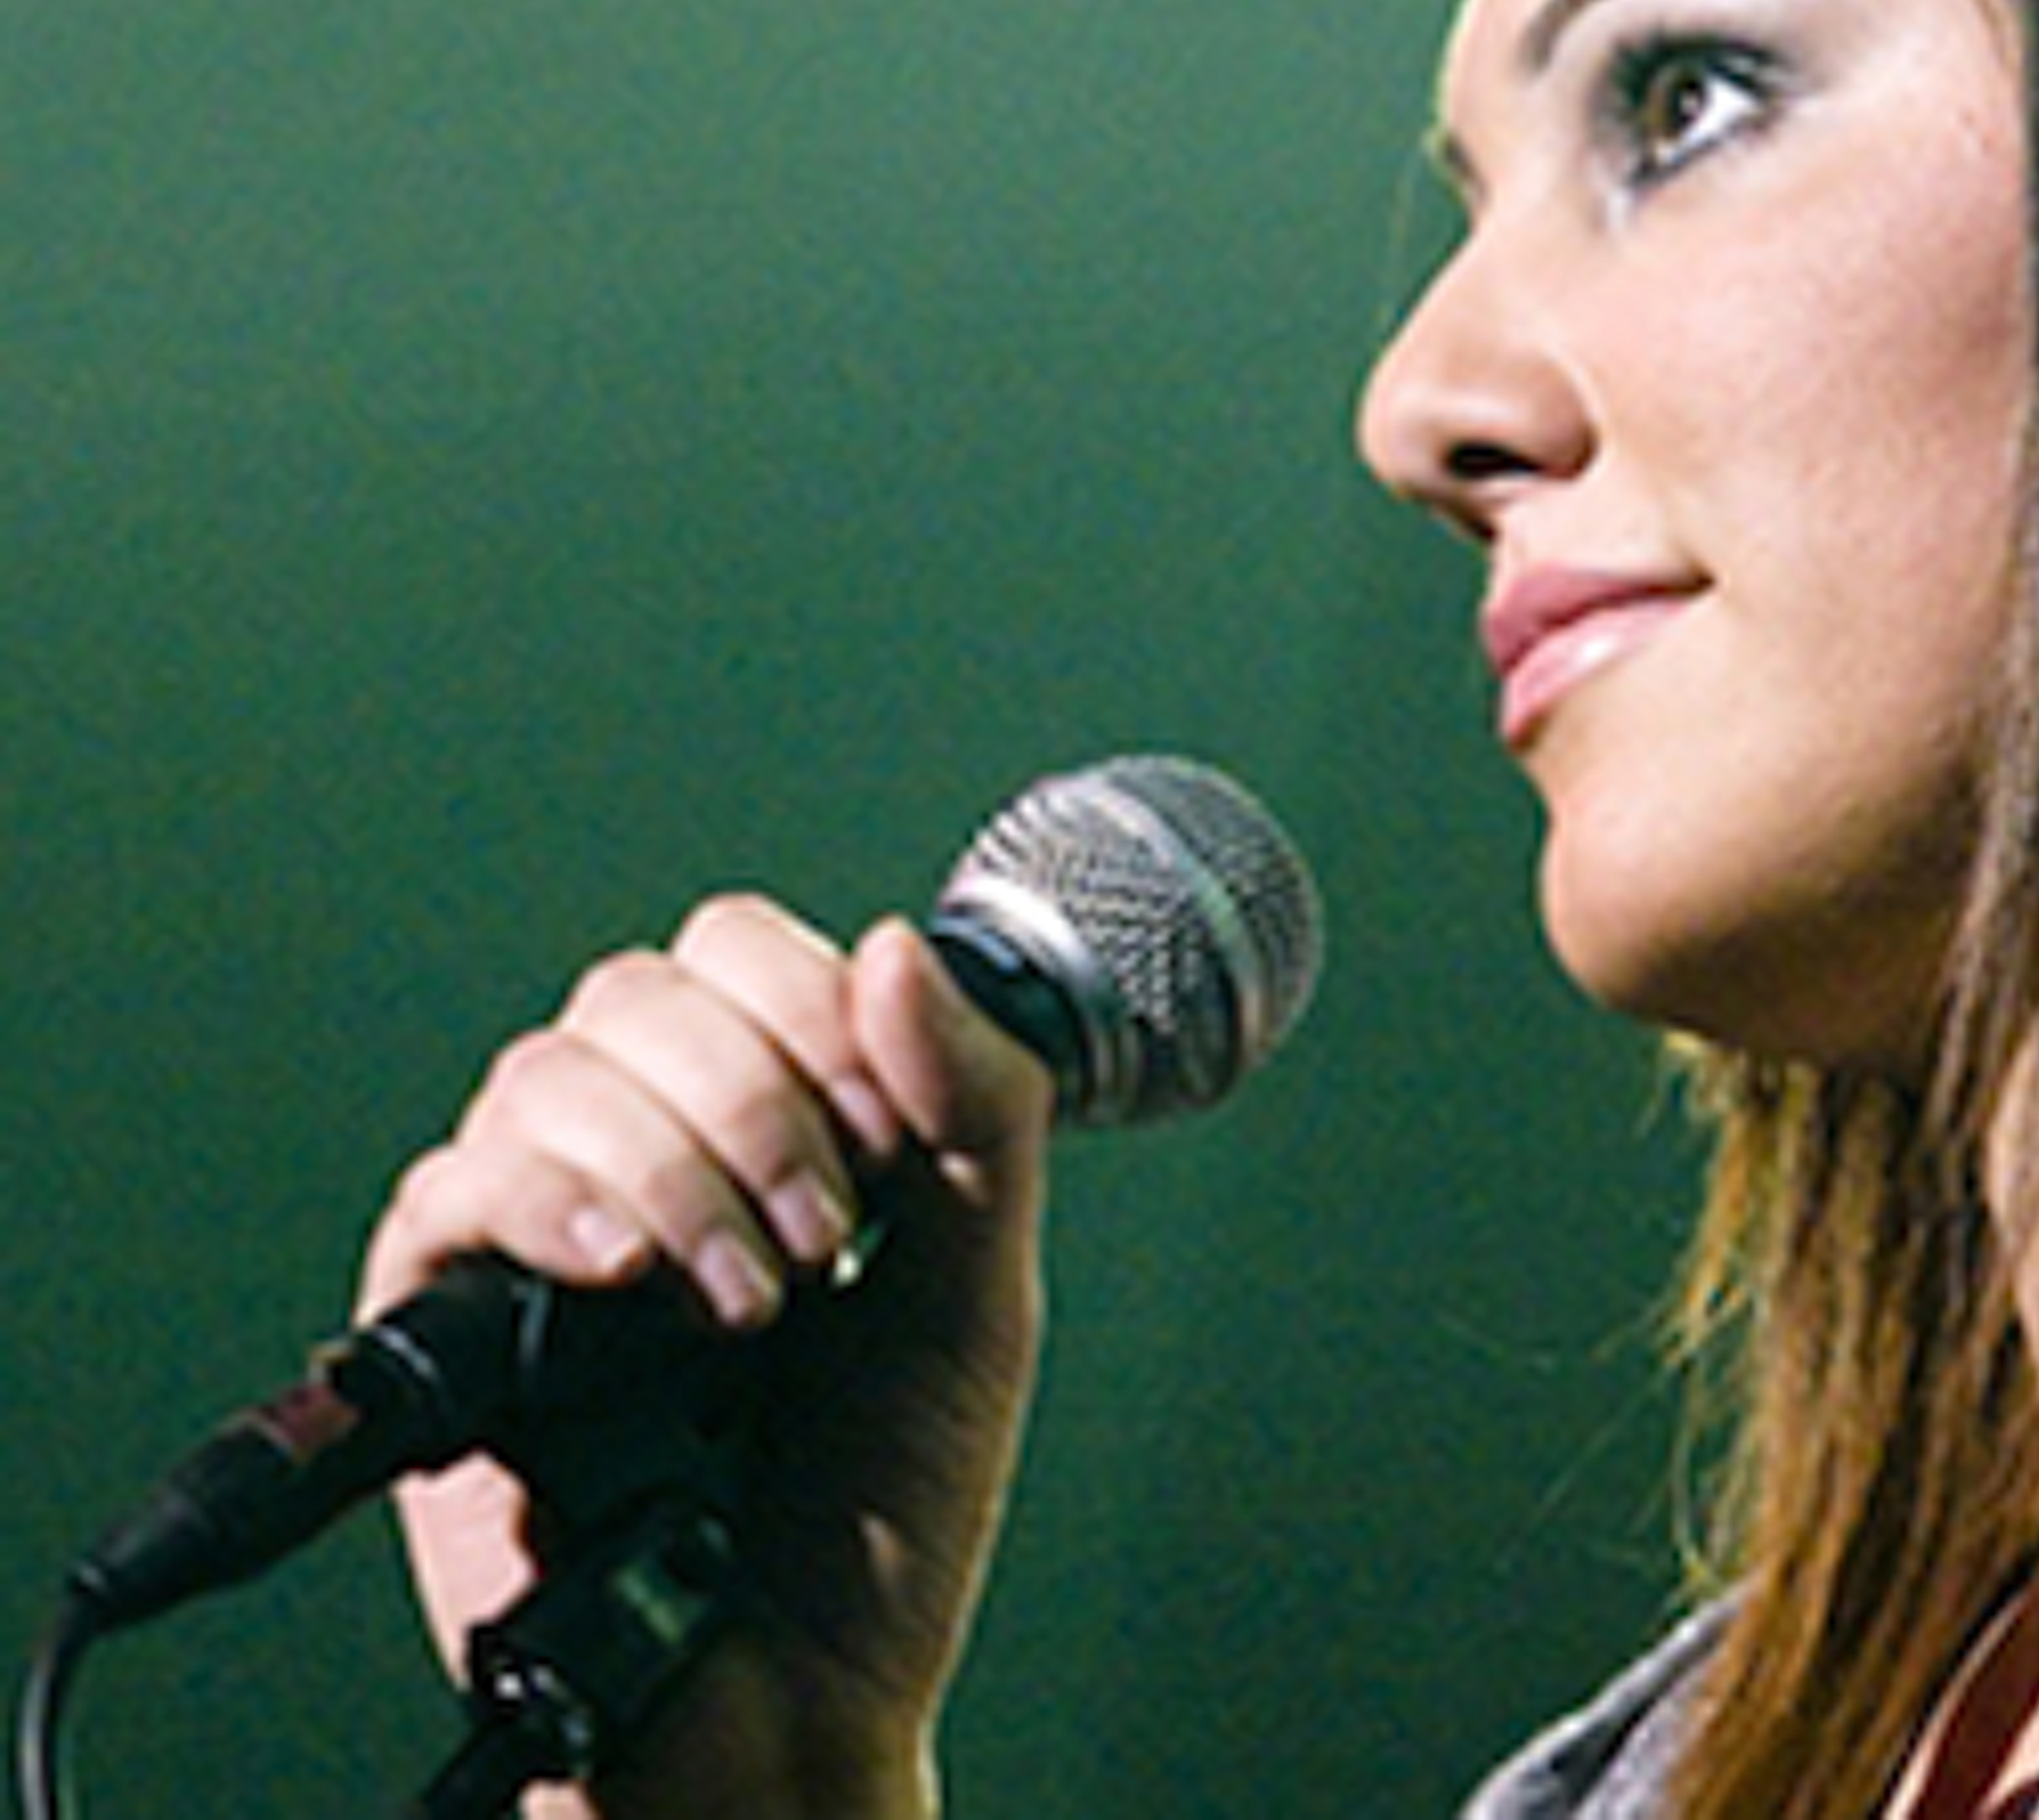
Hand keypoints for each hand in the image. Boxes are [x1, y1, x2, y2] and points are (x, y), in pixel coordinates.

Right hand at [358, 901, 1054, 1818]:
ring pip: (547, 1076)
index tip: (888, 1136)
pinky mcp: (449, 1328)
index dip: (810, 1009)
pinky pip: (450, 1192)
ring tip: (750, 1304)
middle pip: (640, 993)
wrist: (792, 1707)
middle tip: (829, 1236)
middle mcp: (643, 1154)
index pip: (741, 954)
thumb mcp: (977, 1296)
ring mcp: (543, 1235)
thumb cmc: (881, 1515)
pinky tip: (626, 1275)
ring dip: (671, 1163)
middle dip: (752, 1095)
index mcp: (763, 1123)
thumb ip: (975, 1112)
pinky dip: (546, 1203)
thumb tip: (897, 942)